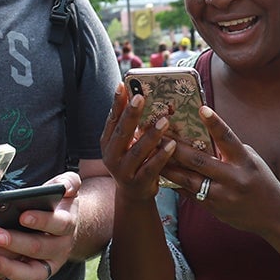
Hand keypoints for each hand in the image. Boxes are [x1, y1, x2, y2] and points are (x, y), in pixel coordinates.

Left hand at [0, 171, 80, 279]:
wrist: (60, 224)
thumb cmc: (55, 203)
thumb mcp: (64, 188)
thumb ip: (68, 182)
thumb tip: (65, 188)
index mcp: (67, 223)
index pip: (58, 223)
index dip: (42, 221)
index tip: (23, 216)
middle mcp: (62, 247)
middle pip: (40, 247)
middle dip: (15, 241)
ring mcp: (50, 264)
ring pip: (32, 270)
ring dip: (8, 263)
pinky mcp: (38, 274)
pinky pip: (25, 279)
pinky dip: (7, 273)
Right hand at [99, 83, 177, 203]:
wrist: (133, 195)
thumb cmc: (132, 161)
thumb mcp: (125, 144)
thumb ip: (129, 124)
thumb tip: (137, 94)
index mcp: (107, 142)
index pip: (112, 119)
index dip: (117, 103)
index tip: (123, 85)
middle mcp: (111, 156)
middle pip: (121, 133)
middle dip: (131, 114)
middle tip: (141, 97)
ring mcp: (123, 171)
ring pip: (137, 151)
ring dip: (151, 135)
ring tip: (164, 120)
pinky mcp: (138, 183)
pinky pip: (151, 168)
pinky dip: (161, 156)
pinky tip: (172, 144)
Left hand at [158, 106, 279, 235]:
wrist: (274, 216)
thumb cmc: (260, 181)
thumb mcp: (250, 160)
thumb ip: (228, 150)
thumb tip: (201, 134)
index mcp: (245, 161)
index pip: (229, 139)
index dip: (215, 123)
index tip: (202, 108)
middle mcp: (234, 178)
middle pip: (199, 160)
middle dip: (175, 147)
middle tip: (156, 134)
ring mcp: (222, 196)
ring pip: (188, 179)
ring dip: (167, 166)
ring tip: (150, 154)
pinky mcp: (214, 209)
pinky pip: (189, 194)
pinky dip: (174, 183)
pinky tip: (159, 174)